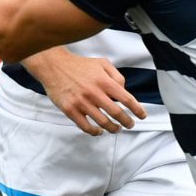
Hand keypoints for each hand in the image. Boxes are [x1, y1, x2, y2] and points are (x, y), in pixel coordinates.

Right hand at [24, 46, 146, 135]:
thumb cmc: (79, 65)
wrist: (54, 66)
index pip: (126, 99)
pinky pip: (85, 126)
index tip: (142, 116)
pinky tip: (98, 131)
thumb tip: (124, 90)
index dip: (137, 109)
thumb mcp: (102, 63)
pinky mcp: (70, 110)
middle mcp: (94, 92)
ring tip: (116, 129)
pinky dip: (94, 132)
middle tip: (130, 125)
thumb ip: (116, 76)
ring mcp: (81, 102)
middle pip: (117, 113)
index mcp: (104, 81)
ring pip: (102, 122)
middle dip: (127, 122)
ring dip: (113, 128)